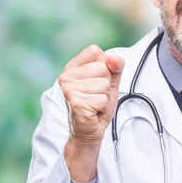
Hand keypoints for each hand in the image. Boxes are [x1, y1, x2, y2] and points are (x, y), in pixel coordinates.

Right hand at [58, 45, 123, 181]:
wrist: (90, 130)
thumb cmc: (97, 105)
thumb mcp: (109, 82)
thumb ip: (115, 67)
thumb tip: (114, 58)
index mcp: (72, 67)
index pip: (96, 52)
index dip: (105, 67)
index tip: (97, 80)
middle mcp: (66, 77)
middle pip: (103, 68)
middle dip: (106, 85)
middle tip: (96, 96)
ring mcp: (69, 90)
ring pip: (104, 84)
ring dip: (104, 97)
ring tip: (94, 104)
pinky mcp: (76, 103)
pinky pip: (102, 99)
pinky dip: (102, 107)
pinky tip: (93, 111)